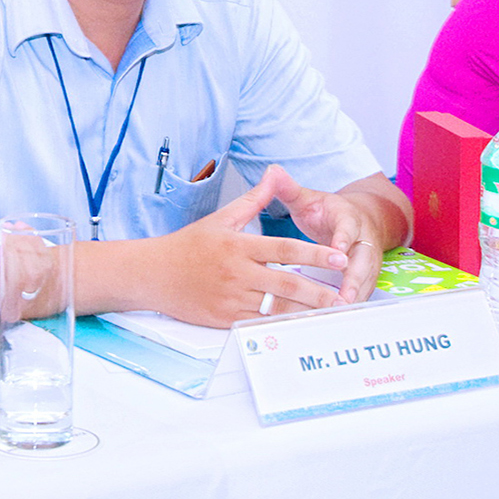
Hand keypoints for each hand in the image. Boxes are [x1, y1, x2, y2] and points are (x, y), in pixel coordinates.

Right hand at [147, 167, 353, 326]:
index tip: (338, 257)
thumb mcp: (222, 218)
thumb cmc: (189, 245)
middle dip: (319, 289)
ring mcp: (231, 297)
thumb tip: (273, 174)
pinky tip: (299, 324)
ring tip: (329, 312)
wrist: (154, 273)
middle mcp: (237, 272)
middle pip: (286, 282)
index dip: (314, 254)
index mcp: (239, 245)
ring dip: (305, 310)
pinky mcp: (225, 317)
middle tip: (344, 294)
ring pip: (276, 306)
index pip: (285, 248)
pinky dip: (281, 323)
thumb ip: (253, 200)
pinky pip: (259, 322)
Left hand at [271, 170, 387, 306]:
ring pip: (366, 279)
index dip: (343, 238)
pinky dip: (351, 303)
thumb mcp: (309, 198)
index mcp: (348, 218)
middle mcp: (362, 239)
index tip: (338, 249)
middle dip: (355, 278)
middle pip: (364, 259)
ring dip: (355, 296)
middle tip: (345, 295)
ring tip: (340, 312)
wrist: (358, 218)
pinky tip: (337, 317)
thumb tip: (272, 171)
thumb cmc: (328, 211)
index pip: (348, 227)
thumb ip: (289, 189)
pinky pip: (361, 291)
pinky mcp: (366, 276)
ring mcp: (367, 260)